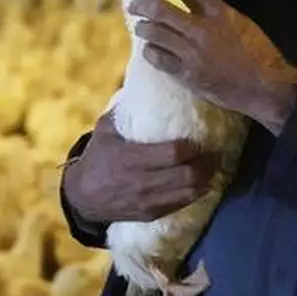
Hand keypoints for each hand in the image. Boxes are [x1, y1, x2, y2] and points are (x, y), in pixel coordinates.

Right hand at [63, 111, 218, 222]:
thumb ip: (126, 109)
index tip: (200, 138)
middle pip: (187, 175)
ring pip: (189, 193)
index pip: (173, 154)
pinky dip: (196, 194)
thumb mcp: (105, 129)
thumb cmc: (98, 156)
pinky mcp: (151, 213)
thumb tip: (145, 82)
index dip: (192, 147)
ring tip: (213, 167)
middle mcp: (141, 181)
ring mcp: (147, 200)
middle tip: (214, 152)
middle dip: (206, 164)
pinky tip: (203, 183)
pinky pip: (181, 205)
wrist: (82, 196)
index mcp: (131, 158)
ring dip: (206, 180)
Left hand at [128, 0, 296, 133]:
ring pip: (155, 34)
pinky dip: (150, 51)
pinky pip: (158, 59)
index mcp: (219, 13)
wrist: (265, 86)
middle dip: (142, 4)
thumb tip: (195, 6)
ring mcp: (192, 53)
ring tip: (141, 28)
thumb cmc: (258, 53)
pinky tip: (150, 50)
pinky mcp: (187, 74)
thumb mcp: (241, 23)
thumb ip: (216, 14)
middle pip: (162, 10)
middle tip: (134, 5)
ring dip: (143, 28)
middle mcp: (202, 30)